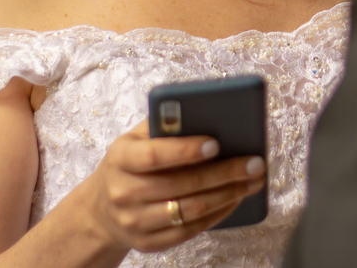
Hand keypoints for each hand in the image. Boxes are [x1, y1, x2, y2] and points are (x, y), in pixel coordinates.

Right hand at [81, 120, 265, 253]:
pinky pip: (189, 231)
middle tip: (255, 163)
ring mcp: (134, 222)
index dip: (185, 150)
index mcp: (120, 158)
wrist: (102, 209)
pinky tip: (235, 199)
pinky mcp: (148, 243)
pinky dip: (217, 215)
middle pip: (180, 184)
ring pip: (189, 210)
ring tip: (253, 181)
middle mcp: (123, 192)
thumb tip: (208, 113)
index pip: (153, 155)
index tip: (216, 143)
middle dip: (224, 173)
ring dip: (228, 195)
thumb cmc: (131, 163)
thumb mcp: (136, 138)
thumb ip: (164, 125)